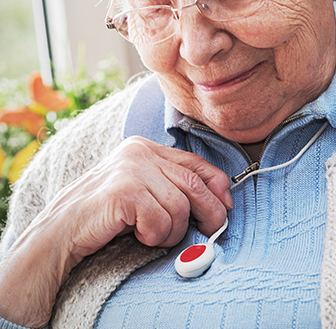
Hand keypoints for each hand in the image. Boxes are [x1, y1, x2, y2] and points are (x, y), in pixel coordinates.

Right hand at [0, 136, 231, 326]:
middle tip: (211, 232)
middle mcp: (140, 151)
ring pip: (180, 206)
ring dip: (172, 231)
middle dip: (210, 212)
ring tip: (152, 235)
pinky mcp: (125, 190)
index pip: (195, 162)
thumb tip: (219, 198)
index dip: (218, 184)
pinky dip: (155, 236)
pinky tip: (138, 236)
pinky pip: (161, 220)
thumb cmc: (105, 214)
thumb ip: (173, 185)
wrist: (60, 231)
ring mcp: (131, 168)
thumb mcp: (143, 190)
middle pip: (194, 184)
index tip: (226, 206)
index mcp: (145, 147)